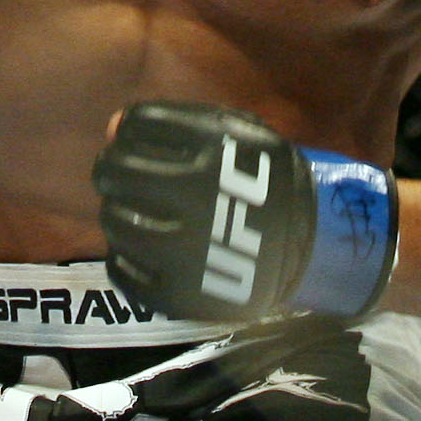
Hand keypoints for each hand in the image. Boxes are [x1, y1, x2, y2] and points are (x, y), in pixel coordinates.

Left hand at [93, 100, 398, 323]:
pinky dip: (123, 255)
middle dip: (110, 167)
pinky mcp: (180, 296)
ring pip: (116, 220)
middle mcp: (198, 201)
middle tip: (116, 173)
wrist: (311, 246)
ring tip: (131, 209)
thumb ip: (177, 123)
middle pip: (117, 172)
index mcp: (215, 153)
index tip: (136, 139)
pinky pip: (122, 271)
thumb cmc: (263, 180)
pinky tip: (141, 247)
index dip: (130, 129)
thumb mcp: (236, 135)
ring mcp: (187, 253)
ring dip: (115, 209)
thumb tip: (111, 127)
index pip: (139, 125)